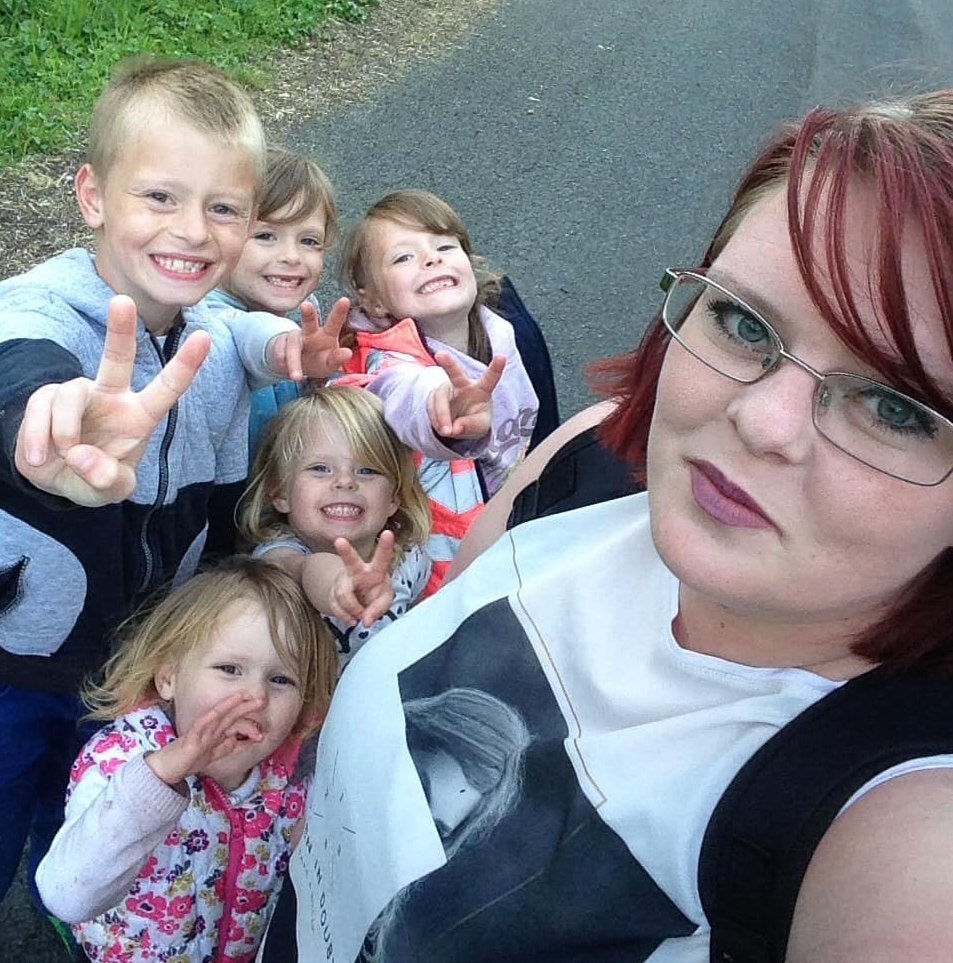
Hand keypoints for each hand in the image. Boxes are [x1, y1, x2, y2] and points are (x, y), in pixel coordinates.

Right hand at [13, 295, 209, 506]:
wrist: (59, 482)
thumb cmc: (97, 478)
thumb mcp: (111, 490)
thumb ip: (106, 480)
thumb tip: (83, 459)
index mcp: (139, 416)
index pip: (166, 388)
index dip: (186, 365)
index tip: (205, 338)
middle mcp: (111, 397)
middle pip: (117, 357)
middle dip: (120, 329)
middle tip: (122, 301)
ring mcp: (79, 395)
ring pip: (69, 395)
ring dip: (64, 432)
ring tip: (63, 458)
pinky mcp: (47, 399)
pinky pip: (40, 408)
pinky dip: (37, 438)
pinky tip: (40, 460)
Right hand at [145, 692, 264, 790]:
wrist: (166, 769)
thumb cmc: (188, 760)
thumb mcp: (213, 755)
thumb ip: (226, 747)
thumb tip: (241, 740)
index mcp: (216, 733)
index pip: (235, 725)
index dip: (249, 726)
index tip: (262, 734)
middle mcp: (210, 729)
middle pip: (230, 716)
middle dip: (246, 708)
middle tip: (262, 702)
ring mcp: (200, 732)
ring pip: (218, 716)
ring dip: (231, 707)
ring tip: (243, 698)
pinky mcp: (190, 738)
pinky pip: (201, 725)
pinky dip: (210, 717)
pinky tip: (219, 711)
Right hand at [266, 297, 352, 380]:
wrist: (296, 368)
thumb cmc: (319, 361)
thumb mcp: (330, 363)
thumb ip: (338, 358)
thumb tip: (348, 353)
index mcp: (326, 334)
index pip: (334, 322)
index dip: (339, 311)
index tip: (345, 299)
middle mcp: (310, 332)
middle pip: (309, 321)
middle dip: (308, 313)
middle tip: (306, 306)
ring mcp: (294, 338)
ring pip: (292, 345)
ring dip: (293, 361)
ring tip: (296, 377)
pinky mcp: (280, 346)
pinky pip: (280, 355)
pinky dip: (283, 364)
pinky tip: (285, 369)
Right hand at [327, 531, 396, 626]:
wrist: (358, 601)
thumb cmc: (376, 594)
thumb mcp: (385, 601)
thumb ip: (379, 609)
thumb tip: (366, 620)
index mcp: (376, 570)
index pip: (382, 557)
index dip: (385, 546)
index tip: (388, 533)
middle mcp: (357, 572)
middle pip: (351, 561)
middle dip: (346, 551)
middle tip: (340, 541)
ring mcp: (343, 581)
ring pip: (343, 594)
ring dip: (353, 610)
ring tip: (360, 619)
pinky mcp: (333, 593)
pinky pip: (337, 607)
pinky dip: (346, 617)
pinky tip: (352, 620)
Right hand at [427, 353, 506, 439]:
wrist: (459, 422)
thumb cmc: (475, 419)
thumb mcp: (480, 426)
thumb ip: (471, 426)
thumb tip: (455, 428)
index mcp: (482, 389)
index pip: (490, 378)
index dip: (496, 369)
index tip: (502, 357)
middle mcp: (463, 384)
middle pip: (455, 373)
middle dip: (448, 363)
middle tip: (440, 355)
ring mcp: (446, 389)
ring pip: (440, 398)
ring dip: (441, 416)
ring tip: (446, 431)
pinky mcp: (434, 396)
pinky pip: (431, 407)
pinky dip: (436, 420)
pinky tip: (442, 428)